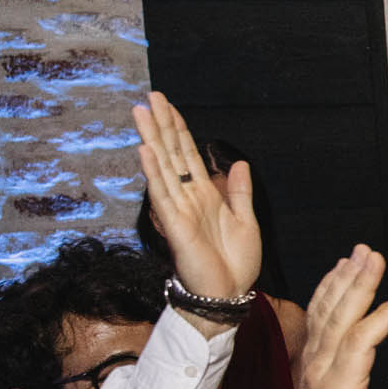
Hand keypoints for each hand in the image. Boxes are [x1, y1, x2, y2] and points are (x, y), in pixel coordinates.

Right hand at [132, 91, 261, 304]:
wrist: (229, 293)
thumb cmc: (235, 262)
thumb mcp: (246, 221)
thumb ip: (240, 192)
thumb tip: (240, 163)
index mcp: (205, 195)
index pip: (187, 154)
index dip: (178, 129)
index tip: (167, 105)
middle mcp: (188, 197)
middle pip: (171, 153)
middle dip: (161, 124)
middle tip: (150, 96)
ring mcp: (178, 209)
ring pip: (163, 166)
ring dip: (152, 139)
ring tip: (141, 112)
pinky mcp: (174, 224)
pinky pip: (162, 194)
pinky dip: (154, 172)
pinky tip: (146, 151)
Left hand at [290, 246, 387, 388]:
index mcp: (337, 387)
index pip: (357, 343)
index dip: (379, 318)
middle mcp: (319, 366)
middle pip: (338, 318)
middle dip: (357, 284)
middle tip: (374, 256)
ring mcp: (312, 355)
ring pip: (325, 309)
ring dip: (343, 278)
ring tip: (361, 252)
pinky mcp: (311, 348)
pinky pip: (317, 312)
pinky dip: (328, 286)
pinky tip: (341, 268)